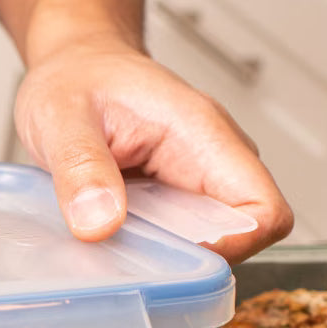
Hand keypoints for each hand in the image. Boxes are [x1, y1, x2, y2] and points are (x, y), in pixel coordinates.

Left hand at [13, 38, 292, 260]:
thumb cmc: (79, 78)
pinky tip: (115, 238)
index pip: (264, 210)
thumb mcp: (62, 117)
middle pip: (241, 237)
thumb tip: (99, 225)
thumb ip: (81, 169)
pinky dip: (153, 250)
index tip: (180, 261)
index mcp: (202, 134)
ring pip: (211, 244)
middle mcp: (213, 160)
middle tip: (131, 253)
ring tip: (117, 239)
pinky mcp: (177, 200)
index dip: (234, 247)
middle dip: (191, 259)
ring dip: (168, 256)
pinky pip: (182, 241)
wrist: (76, 67)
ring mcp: (198, 182)